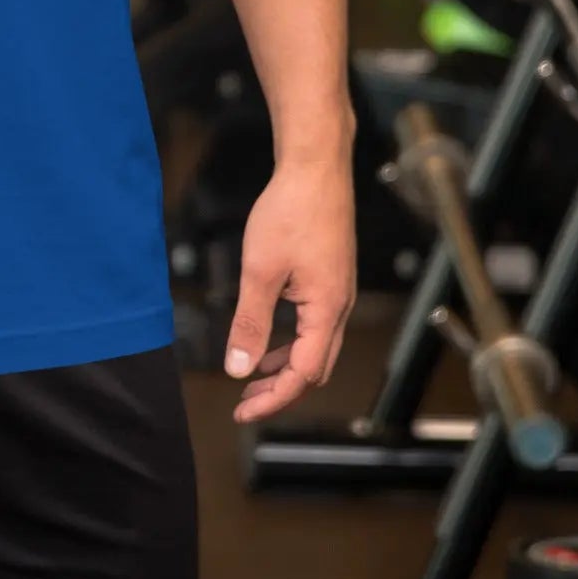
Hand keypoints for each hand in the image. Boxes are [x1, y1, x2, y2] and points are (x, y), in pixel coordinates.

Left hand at [225, 153, 355, 423]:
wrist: (316, 167)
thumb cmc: (291, 211)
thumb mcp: (260, 270)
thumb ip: (250, 322)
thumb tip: (238, 368)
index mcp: (326, 311)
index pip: (303, 375)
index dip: (272, 398)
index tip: (242, 411)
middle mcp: (339, 307)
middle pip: (314, 368)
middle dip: (280, 390)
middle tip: (245, 401)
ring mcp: (338, 291)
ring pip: (315, 347)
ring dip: (286, 366)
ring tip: (253, 375)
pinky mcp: (330, 277)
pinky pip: (314, 324)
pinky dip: (291, 340)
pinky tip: (269, 335)